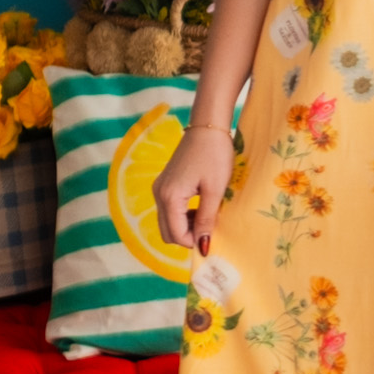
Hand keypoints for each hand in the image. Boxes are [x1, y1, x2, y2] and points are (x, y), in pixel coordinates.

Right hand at [153, 126, 234, 252]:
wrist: (207, 127)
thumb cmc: (215, 155)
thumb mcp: (215, 190)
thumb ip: (207, 219)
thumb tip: (202, 247)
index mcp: (169, 197)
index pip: (176, 235)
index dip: (194, 242)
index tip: (213, 238)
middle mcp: (158, 194)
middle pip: (167, 232)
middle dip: (188, 237)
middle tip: (211, 227)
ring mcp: (159, 189)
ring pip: (167, 222)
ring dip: (186, 227)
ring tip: (208, 216)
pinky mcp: (164, 184)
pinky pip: (169, 210)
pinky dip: (183, 216)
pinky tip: (200, 208)